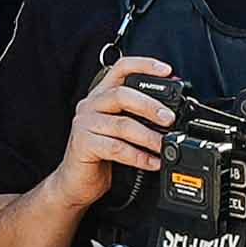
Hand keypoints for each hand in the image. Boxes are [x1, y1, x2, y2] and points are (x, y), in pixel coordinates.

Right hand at [50, 54, 180, 209]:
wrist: (75, 181)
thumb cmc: (100, 155)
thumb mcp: (120, 130)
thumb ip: (137, 117)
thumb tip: (169, 115)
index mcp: (101, 95)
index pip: (121, 68)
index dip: (144, 65)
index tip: (167, 70)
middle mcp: (90, 105)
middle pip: (122, 95)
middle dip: (151, 106)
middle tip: (169, 119)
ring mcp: (84, 124)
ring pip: (122, 124)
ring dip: (149, 136)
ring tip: (164, 145)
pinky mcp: (83, 144)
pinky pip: (117, 148)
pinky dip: (139, 156)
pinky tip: (152, 162)